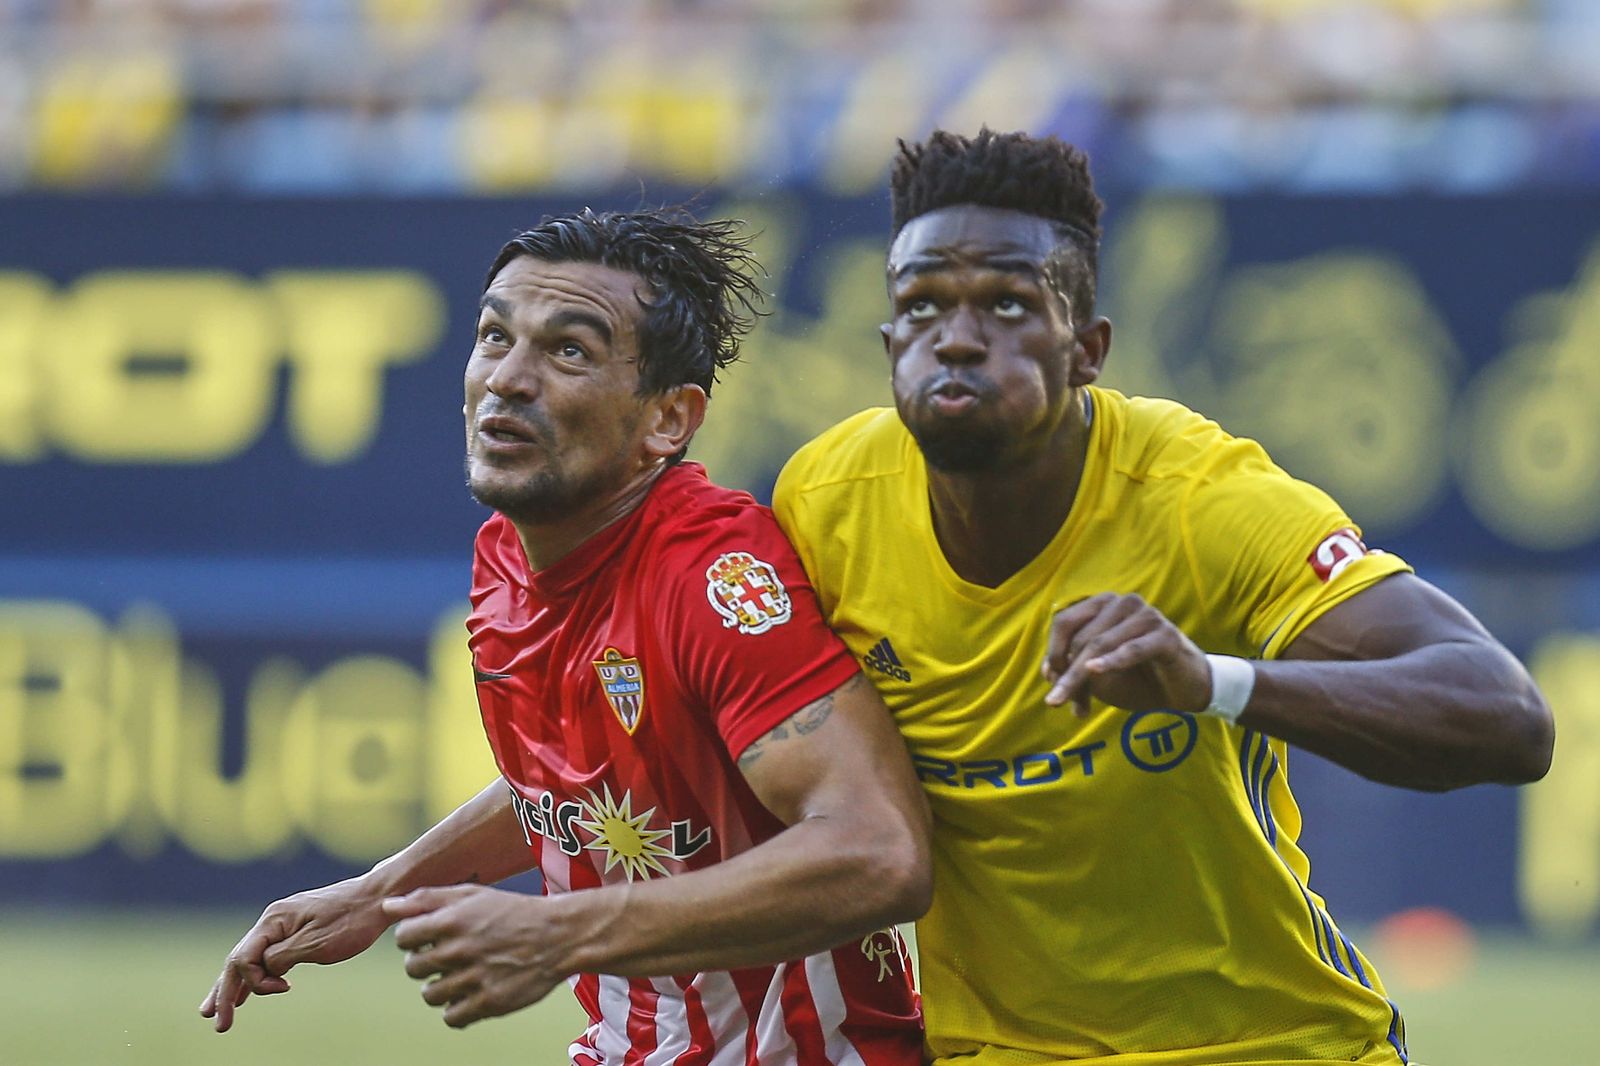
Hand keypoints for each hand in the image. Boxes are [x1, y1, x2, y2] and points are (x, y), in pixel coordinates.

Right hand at [199, 876, 390, 1032]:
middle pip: (239, 959)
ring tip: (214, 1011)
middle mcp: (273, 919)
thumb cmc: (352, 920)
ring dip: (233, 986)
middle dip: (225, 991)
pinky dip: (256, 975)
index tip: (283, 990)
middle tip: (214, 1021)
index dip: (252, 982)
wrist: (380, 896)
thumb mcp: (316, 944)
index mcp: (274, 920)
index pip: (243, 957)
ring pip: (251, 958)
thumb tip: (262, 969)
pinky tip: (248, 992)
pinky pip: (267, 955)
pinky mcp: (298, 929)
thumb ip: (282, 957)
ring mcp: (285, 923)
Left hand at [384, 884, 571, 1027]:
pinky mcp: (490, 1002)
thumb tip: (388, 906)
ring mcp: (475, 977)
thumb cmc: (512, 912)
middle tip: (444, 958)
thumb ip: (428, 899)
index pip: (404, 937)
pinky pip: (452, 1017)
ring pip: (429, 995)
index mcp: (454, 920)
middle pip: (413, 968)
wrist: (558, 935)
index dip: (412, 938)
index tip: (427, 938)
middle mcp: (462, 949)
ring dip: (438, 987)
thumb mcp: (472, 894)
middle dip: (423, 963)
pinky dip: (456, 1009)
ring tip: (457, 978)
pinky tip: (468, 995)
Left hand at [1041, 593, 1210, 717]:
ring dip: (1084, 679)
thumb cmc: (1139, 679)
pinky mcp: (1166, 635)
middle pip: (1081, 637)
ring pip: (1100, 645)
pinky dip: (1112, 661)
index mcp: (1104, 605)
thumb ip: (1071, 669)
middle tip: (1060, 703)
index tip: (1051, 683)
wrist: (1186, 691)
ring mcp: (1147, 616)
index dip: (1053, 653)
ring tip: (1077, 708)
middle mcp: (1124, 603)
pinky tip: (1094, 670)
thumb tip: (1047, 671)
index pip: (1065, 623)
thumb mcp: (1099, 676)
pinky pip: (1132, 649)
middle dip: (1069, 674)